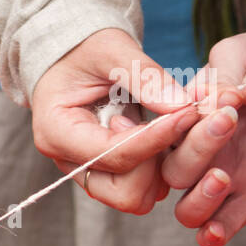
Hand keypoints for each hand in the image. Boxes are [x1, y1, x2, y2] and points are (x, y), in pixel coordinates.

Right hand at [32, 28, 194, 213]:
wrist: (70, 55)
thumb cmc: (83, 48)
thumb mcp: (111, 49)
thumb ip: (144, 76)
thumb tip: (183, 105)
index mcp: (56, 132)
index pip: (113, 154)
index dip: (156, 138)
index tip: (189, 112)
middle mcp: (69, 162)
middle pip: (124, 193)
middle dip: (156, 165)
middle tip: (172, 124)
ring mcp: (88, 171)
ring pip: (136, 197)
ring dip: (161, 169)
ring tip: (169, 127)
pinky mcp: (108, 172)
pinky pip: (142, 187)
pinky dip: (161, 168)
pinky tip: (166, 133)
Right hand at [161, 29, 245, 245]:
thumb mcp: (245, 57)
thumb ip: (224, 73)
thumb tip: (204, 96)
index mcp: (183, 123)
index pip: (162, 134)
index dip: (174, 125)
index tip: (209, 103)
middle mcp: (194, 157)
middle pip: (172, 171)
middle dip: (195, 149)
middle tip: (228, 121)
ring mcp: (218, 182)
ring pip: (185, 210)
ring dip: (198, 197)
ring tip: (223, 176)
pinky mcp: (245, 202)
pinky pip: (217, 228)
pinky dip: (213, 234)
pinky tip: (218, 229)